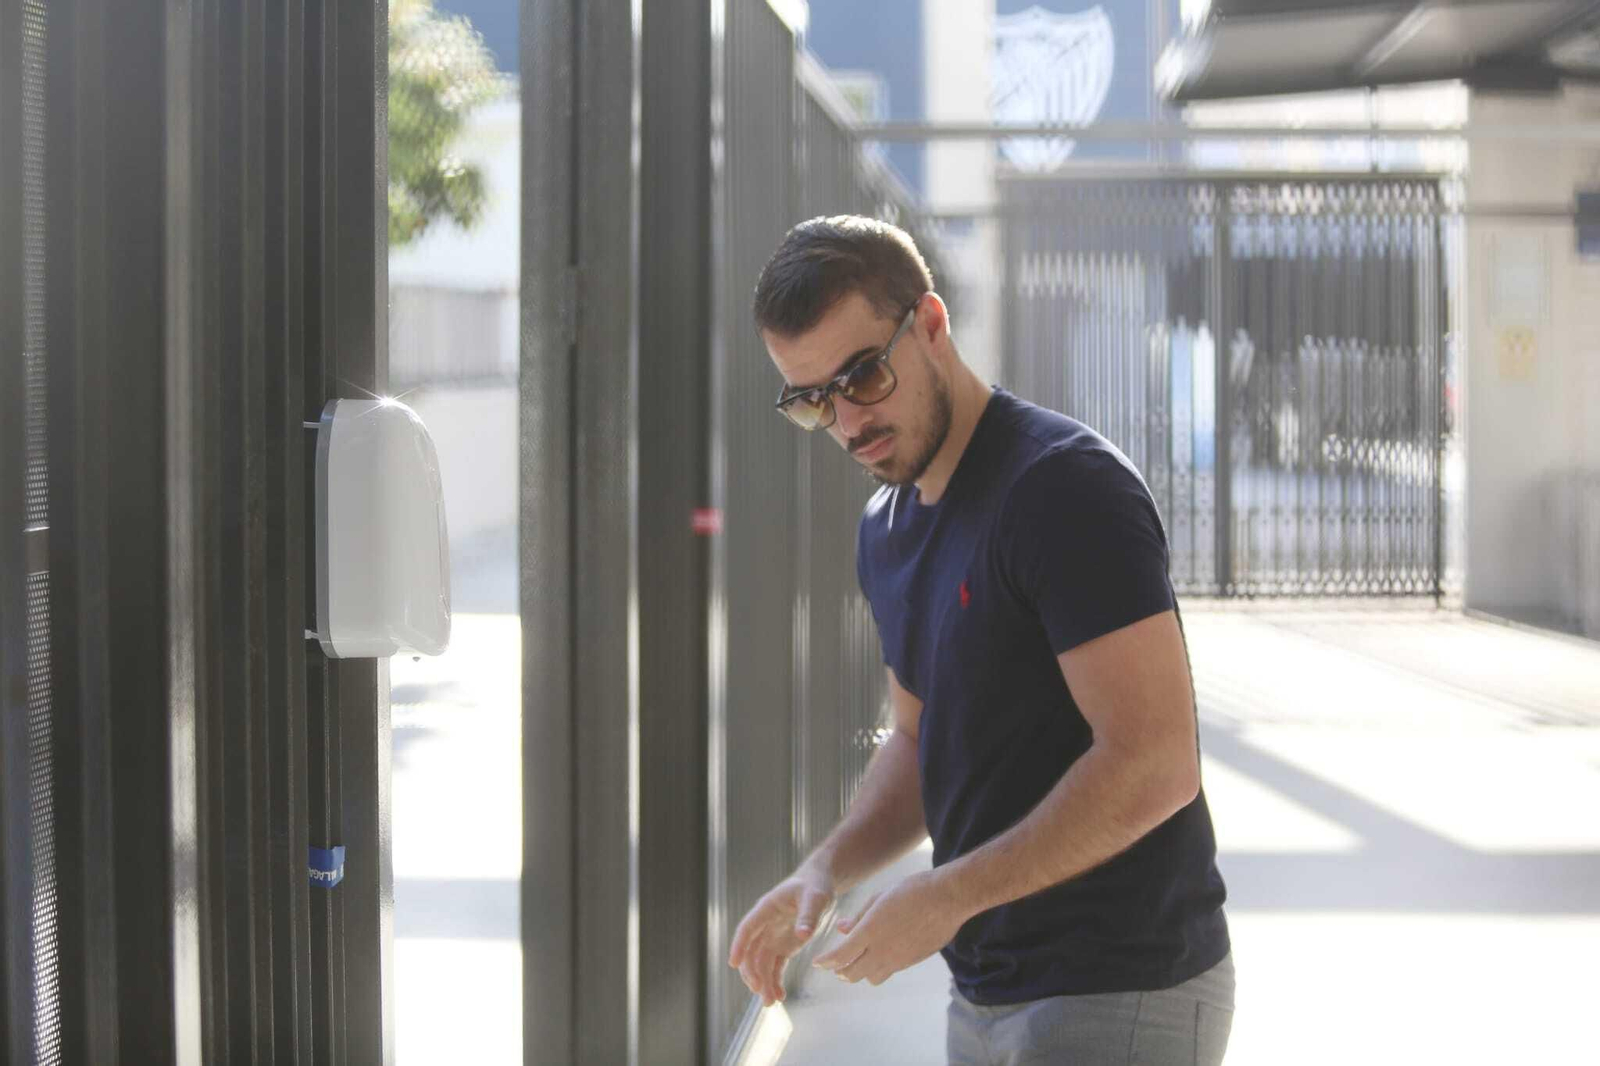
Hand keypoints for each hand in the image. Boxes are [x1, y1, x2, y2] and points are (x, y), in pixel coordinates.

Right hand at [727, 865, 835, 1006]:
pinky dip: (775, 981)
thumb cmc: (815, 886)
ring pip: (760, 963)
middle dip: (753, 973)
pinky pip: (774, 966)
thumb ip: (808, 916)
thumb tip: (803, 935)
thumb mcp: (815, 898)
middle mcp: (765, 925)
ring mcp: (772, 937)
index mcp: (767, 909)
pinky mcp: (782, 946)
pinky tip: (780, 996)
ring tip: (771, 1002)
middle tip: (761, 992)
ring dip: (763, 982)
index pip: (747, 928)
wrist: (819, 885)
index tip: (733, 964)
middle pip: (751, 952)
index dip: (739, 945)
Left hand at [812, 869, 965, 986]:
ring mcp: (898, 958)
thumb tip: (841, 928)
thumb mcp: (879, 897)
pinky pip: (888, 972)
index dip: (825, 961)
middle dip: (839, 970)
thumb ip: (858, 917)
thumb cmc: (911, 890)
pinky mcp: (911, 961)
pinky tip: (878, 958)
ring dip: (859, 973)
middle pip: (852, 973)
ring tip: (855, 964)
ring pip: (870, 978)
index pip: (840, 956)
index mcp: (870, 930)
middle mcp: (883, 949)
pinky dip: (877, 970)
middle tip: (834, 964)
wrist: (947, 898)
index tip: (817, 962)